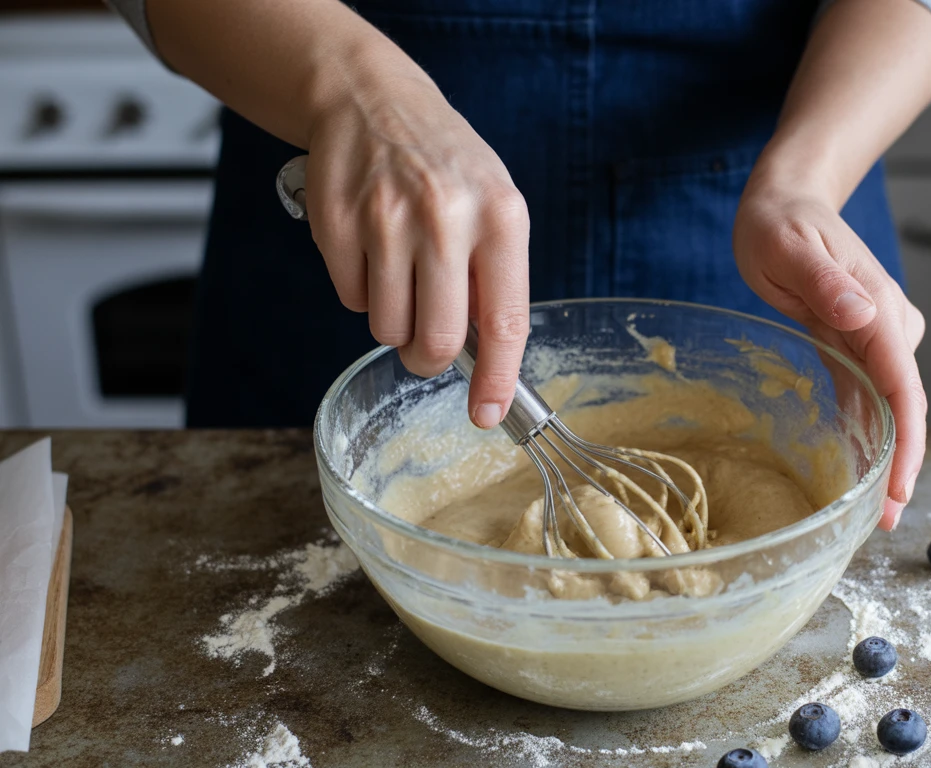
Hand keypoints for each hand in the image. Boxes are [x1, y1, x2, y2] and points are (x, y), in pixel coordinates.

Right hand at [303, 69, 529, 428]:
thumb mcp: (494, 206)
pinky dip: (361, 290)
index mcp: (501, 219)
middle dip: (430, 359)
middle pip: (437, 341)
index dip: (497, 381)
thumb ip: (495, 279)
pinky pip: (350, 298)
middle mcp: (446, 219)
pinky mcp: (337, 223)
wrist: (372, 100)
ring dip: (394, 322)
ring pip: (387, 328)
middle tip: (427, 347)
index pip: (504, 323)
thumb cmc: (445, 166)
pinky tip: (370, 249)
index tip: (489, 417)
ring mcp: (386, 220)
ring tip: (401, 276)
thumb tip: (489, 363)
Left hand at [734, 173, 925, 530]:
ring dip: (886, 455)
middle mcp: (886, 325)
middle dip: (901, 463)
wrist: (788, 200)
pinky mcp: (856, 341)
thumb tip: (867, 315)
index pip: (901, 384)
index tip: (899, 486)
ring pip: (889, 404)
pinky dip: (867, 432)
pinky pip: (867, 394)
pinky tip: (858, 469)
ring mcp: (875, 335)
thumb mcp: (791, 246)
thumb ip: (827, 281)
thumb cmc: (781, 221)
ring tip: (874, 512)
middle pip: (903, 404)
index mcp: (878, 309)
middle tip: (885, 522)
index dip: (906, 440)